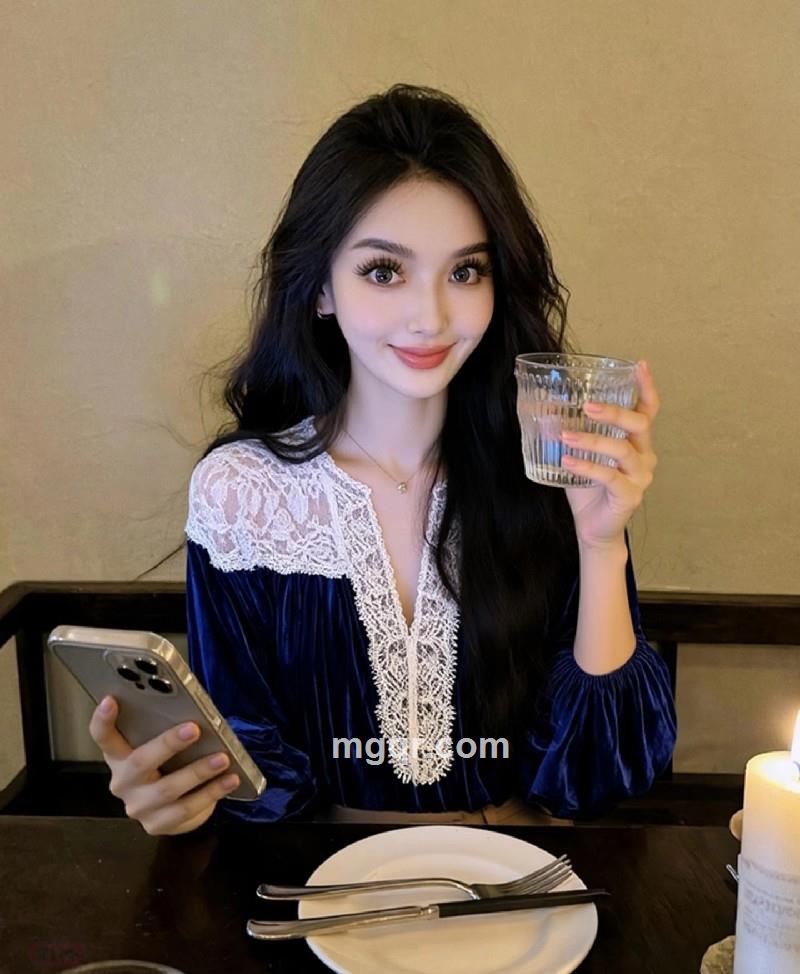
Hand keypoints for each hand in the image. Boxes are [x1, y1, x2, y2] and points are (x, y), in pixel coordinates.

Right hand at [88, 695, 240, 835]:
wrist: (171, 808)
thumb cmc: (168, 765)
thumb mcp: (161, 748)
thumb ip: (164, 732)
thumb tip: (194, 712)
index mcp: (118, 757)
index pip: (103, 737)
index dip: (102, 720)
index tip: (110, 700)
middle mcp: (122, 782)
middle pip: (140, 763)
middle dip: (168, 744)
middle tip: (194, 729)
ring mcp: (137, 807)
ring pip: (167, 789)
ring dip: (198, 772)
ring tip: (223, 759)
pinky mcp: (155, 825)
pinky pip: (186, 810)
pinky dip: (211, 793)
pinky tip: (230, 780)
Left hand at [559, 360, 658, 550]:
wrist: (592, 528)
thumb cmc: (588, 487)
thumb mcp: (576, 454)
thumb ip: (566, 432)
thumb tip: (542, 409)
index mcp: (637, 441)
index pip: (648, 410)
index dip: (646, 387)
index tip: (640, 365)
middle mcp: (644, 456)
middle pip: (640, 424)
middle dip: (614, 412)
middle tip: (587, 406)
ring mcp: (640, 477)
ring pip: (622, 450)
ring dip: (592, 440)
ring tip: (566, 436)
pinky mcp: (630, 496)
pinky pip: (610, 477)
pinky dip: (588, 467)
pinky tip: (568, 461)